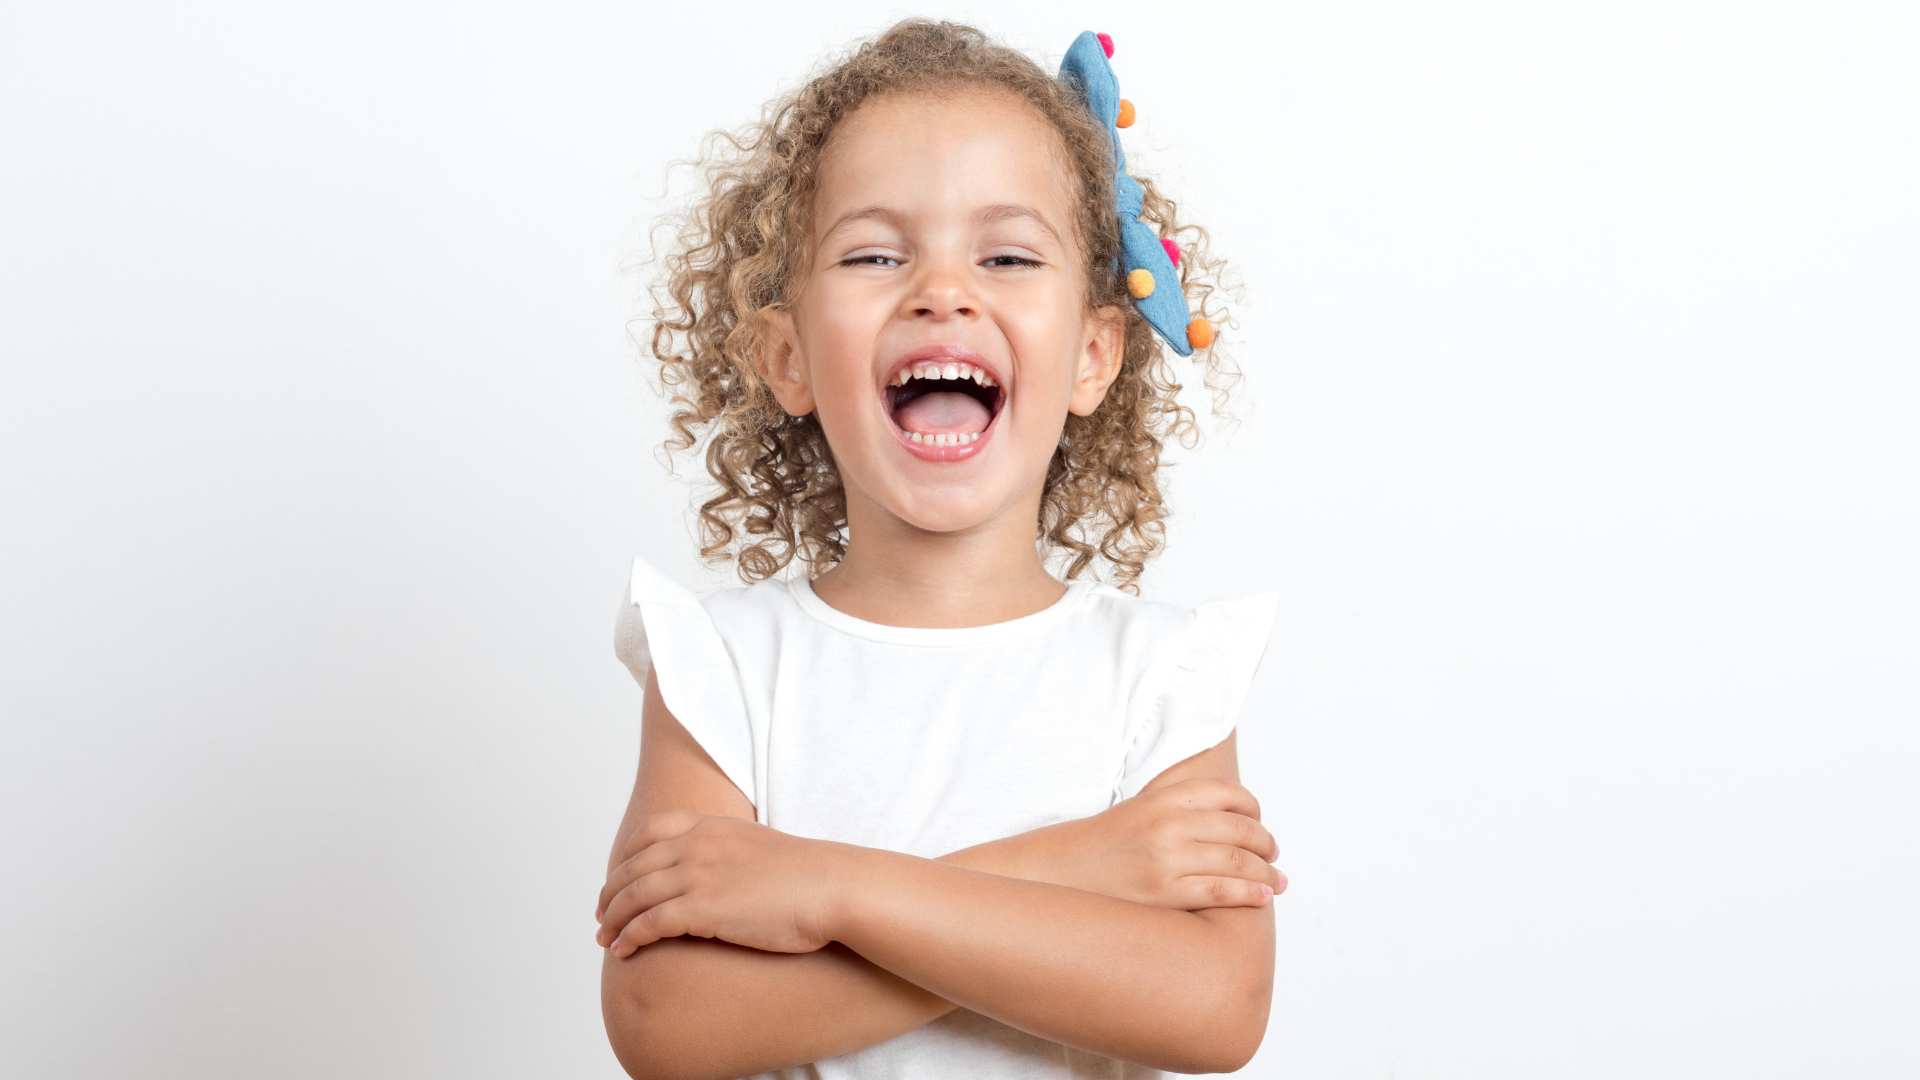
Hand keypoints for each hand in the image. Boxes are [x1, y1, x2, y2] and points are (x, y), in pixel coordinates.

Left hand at [594, 811, 843, 958]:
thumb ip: (729, 852)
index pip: (649, 833)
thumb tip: (719, 874)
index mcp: (710, 826)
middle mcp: (696, 845)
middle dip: (611, 893)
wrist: (831, 888)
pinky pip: (648, 923)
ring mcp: (697, 874)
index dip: (626, 859)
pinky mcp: (701, 908)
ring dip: (612, 919)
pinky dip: (629, 937)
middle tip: (602, 916)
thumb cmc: (807, 877)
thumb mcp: (759, 848)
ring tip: (605, 940)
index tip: (618, 880)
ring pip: (633, 896)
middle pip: (633, 866)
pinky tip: (624, 952)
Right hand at [1040, 777, 1284, 908]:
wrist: (1062, 871)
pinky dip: (1250, 893)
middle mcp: (1169, 823)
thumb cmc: (1106, 843)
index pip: (1230, 795)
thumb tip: (1233, 811)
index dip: (1254, 810)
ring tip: (1277, 881)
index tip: (1260, 824)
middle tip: (1274, 856)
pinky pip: (1221, 891)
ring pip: (1238, 862)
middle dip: (1267, 845)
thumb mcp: (1142, 807)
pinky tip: (1263, 896)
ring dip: (1266, 873)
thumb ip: (1181, 802)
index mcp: (1165, 797)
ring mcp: (1167, 859)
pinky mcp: (1164, 892)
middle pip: (1241, 831)